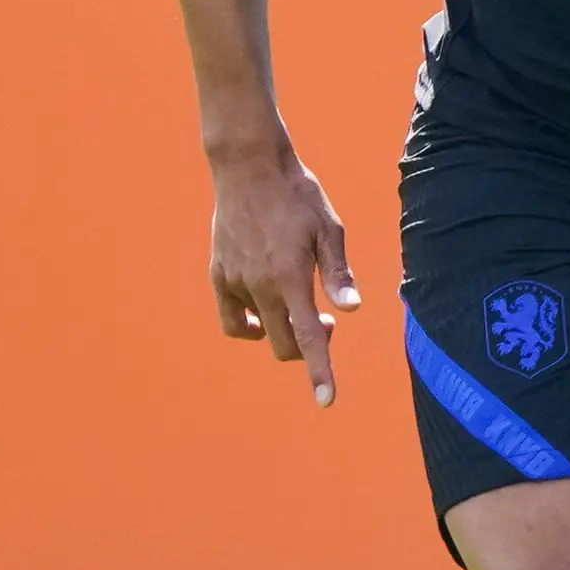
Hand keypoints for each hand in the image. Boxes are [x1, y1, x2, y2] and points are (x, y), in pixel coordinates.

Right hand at [206, 143, 359, 406]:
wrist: (248, 167)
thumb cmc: (298, 196)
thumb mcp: (330, 229)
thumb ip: (339, 273)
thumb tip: (352, 310)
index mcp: (291, 278)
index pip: (307, 338)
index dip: (319, 373)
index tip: (326, 401)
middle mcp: (259, 286)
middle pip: (283, 345)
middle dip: (308, 347)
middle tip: (324, 320)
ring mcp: (234, 282)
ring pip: (258, 332)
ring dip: (281, 331)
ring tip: (297, 307)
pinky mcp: (218, 275)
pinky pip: (231, 318)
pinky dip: (249, 324)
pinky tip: (265, 310)